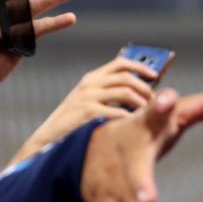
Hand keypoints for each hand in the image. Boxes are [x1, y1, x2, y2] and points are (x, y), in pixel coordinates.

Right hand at [15, 56, 162, 163]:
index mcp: (92, 78)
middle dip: (144, 87)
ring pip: (125, 92)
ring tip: (146, 113)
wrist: (48, 138)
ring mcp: (88, 97)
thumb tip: (140, 93)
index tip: (154, 76)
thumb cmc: (74, 122)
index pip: (121, 63)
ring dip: (140, 102)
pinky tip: (133, 124)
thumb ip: (108, 92)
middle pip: (127, 77)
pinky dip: (129, 117)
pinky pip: (117, 112)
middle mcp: (90, 83)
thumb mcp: (88, 100)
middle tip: (154, 100)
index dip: (140, 67)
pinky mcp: (87, 112)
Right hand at [80, 83, 202, 201]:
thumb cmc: (145, 129)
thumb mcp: (174, 115)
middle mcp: (127, 154)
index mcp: (146, 125)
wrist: (88, 145)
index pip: (154, 112)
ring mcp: (114, 181)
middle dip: (140, 185)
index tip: (167, 100)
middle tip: (150, 201)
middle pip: (135, 169)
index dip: (161, 106)